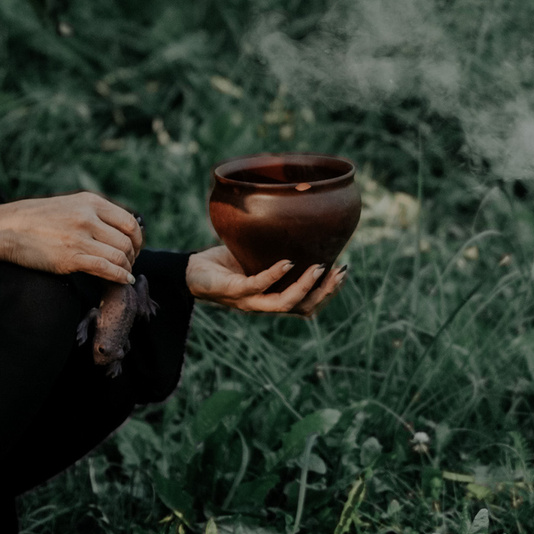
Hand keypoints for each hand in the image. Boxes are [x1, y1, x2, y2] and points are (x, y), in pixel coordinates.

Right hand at [0, 193, 140, 282]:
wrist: (5, 228)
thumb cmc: (37, 219)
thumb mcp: (69, 205)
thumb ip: (94, 214)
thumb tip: (121, 230)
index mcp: (90, 202)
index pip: (129, 222)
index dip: (137, 239)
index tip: (134, 249)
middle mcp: (88, 217)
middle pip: (127, 241)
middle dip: (133, 256)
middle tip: (129, 264)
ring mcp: (79, 237)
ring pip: (119, 256)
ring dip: (126, 268)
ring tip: (124, 273)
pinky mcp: (70, 258)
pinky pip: (106, 269)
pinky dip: (119, 277)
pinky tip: (123, 280)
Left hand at [187, 246, 347, 315]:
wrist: (191, 272)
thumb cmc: (224, 264)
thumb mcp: (256, 256)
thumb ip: (275, 250)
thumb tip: (300, 225)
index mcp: (272, 298)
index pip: (307, 303)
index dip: (327, 292)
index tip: (342, 271)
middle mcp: (264, 304)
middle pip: (302, 308)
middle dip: (324, 292)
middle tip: (339, 271)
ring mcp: (249, 301)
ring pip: (283, 303)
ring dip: (304, 286)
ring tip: (318, 267)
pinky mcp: (233, 291)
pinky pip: (257, 285)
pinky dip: (274, 274)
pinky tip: (287, 262)